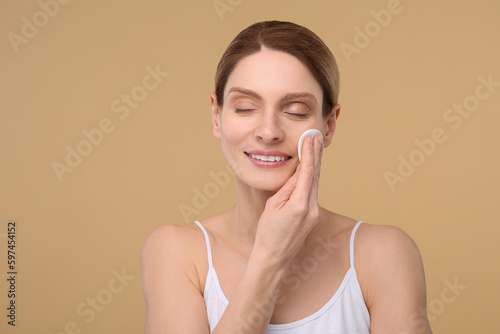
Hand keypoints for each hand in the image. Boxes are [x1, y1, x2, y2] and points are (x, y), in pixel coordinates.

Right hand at [252, 134, 322, 268]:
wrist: (274, 258)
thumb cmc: (267, 232)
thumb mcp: (272, 206)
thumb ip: (287, 188)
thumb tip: (298, 173)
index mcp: (299, 205)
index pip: (307, 173)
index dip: (309, 154)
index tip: (310, 139)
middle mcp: (311, 209)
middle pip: (316, 176)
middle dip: (316, 155)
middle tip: (317, 137)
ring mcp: (314, 213)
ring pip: (316, 183)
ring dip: (315, 165)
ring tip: (315, 147)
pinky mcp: (313, 217)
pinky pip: (313, 192)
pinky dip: (312, 178)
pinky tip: (311, 168)